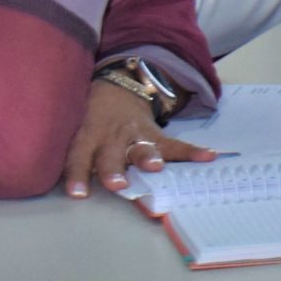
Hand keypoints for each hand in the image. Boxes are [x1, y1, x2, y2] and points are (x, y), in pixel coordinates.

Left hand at [62, 81, 214, 197]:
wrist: (118, 87)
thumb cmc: (92, 119)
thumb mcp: (77, 131)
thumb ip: (77, 156)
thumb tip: (72, 190)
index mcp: (88, 135)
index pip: (78, 156)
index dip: (77, 174)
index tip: (78, 194)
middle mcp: (111, 136)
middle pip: (111, 154)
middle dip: (115, 169)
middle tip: (118, 184)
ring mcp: (135, 134)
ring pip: (141, 147)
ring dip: (148, 157)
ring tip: (155, 167)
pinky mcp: (155, 133)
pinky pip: (173, 144)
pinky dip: (191, 151)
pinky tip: (207, 155)